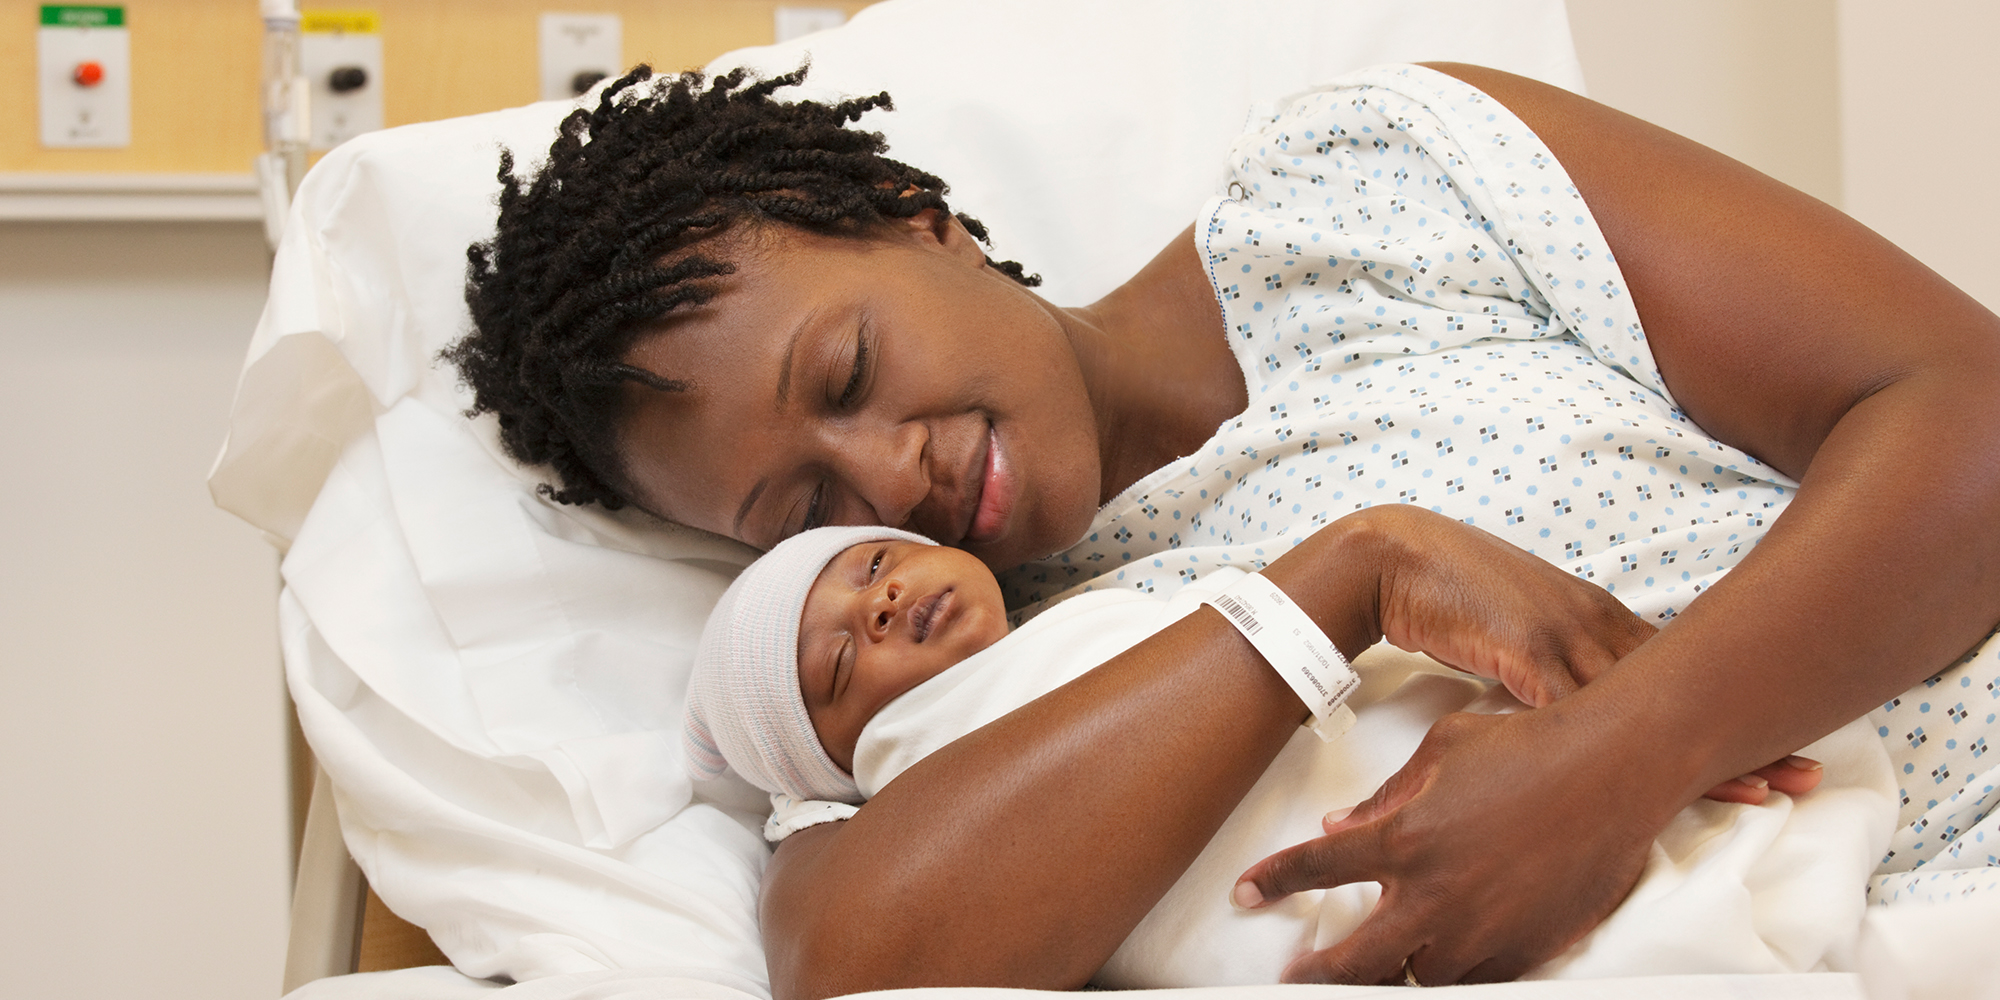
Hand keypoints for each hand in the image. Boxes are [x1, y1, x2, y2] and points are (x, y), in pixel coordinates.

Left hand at [1234, 709, 1660, 984]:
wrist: (1614, 769)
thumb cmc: (1528, 747)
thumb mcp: (1443, 752)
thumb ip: (1385, 795)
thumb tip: (1341, 823)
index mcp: (1403, 838)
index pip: (1315, 869)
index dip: (1271, 884)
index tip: (1245, 895)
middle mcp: (1433, 895)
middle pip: (1351, 961)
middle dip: (1313, 976)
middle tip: (1293, 979)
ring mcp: (1478, 931)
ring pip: (1414, 977)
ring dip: (1389, 974)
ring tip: (1370, 972)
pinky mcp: (1521, 951)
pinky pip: (1470, 980)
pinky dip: (1448, 972)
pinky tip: (1438, 963)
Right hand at [1327, 508, 1821, 804]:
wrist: (1388, 555)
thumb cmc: (1441, 588)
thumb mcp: (1514, 623)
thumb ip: (1549, 658)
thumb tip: (1568, 703)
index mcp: (1591, 613)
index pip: (1677, 666)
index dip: (1730, 705)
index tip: (1782, 740)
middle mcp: (1590, 621)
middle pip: (1685, 684)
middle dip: (1745, 731)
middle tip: (1805, 773)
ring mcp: (1562, 634)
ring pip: (1651, 702)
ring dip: (1706, 748)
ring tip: (1763, 789)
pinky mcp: (1523, 648)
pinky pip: (1583, 709)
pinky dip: (1620, 746)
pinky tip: (1649, 778)